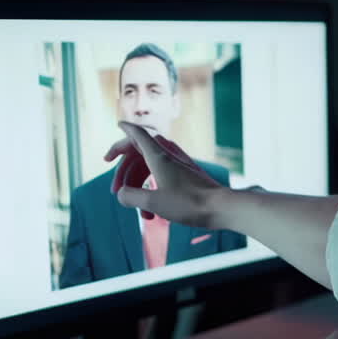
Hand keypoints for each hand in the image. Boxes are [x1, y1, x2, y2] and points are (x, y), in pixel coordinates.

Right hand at [105, 122, 223, 225]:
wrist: (223, 208)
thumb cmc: (190, 204)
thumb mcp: (154, 202)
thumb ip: (131, 196)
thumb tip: (121, 194)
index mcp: (159, 157)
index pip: (138, 134)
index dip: (127, 129)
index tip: (118, 123)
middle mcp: (169, 157)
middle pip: (139, 154)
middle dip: (124, 173)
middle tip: (114, 191)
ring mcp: (180, 166)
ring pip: (151, 170)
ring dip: (140, 189)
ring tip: (143, 215)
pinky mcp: (188, 177)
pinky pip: (163, 179)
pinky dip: (154, 193)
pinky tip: (155, 214)